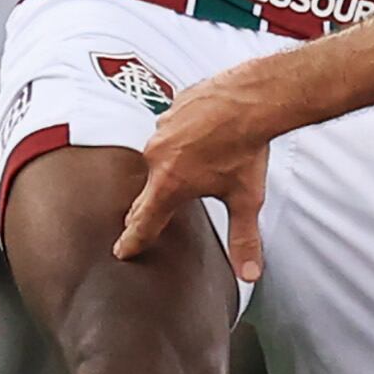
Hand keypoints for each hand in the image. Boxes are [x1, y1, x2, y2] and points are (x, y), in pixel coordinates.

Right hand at [114, 76, 269, 281]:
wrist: (251, 99)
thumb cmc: (246, 148)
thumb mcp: (246, 199)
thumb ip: (244, 239)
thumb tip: (248, 274)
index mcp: (169, 184)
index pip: (143, 221)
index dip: (132, 240)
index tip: (122, 250)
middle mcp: (157, 157)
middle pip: (146, 191)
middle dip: (145, 209)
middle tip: (139, 221)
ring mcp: (161, 130)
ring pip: (158, 157)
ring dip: (168, 168)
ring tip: (185, 171)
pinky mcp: (170, 109)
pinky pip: (169, 131)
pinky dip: (179, 139)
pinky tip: (197, 139)